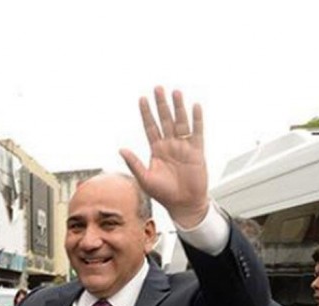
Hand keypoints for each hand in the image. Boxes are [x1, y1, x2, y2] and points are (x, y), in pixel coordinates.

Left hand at [120, 86, 209, 227]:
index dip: (146, 113)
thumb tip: (121, 149)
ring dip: (178, 107)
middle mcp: (170, 145)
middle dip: (161, 104)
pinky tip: (194, 106)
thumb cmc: (164, 194)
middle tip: (158, 88)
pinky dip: (196, 119)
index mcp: (156, 150)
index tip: (142, 99)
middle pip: (165, 120)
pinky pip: (197, 132)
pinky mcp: (197, 152)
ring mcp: (184, 147)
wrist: (183, 204)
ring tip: (175, 92)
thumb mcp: (145, 179)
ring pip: (180, 122)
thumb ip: (134, 163)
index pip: (150, 127)